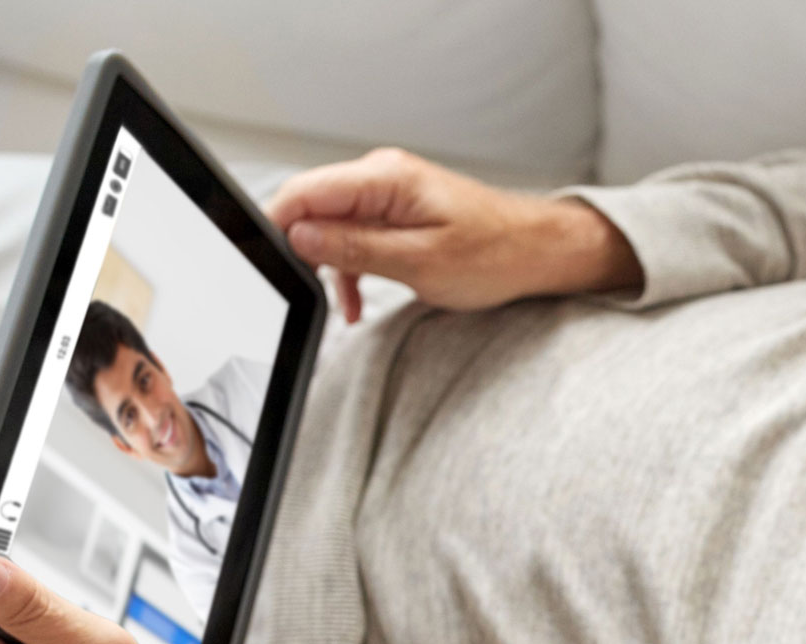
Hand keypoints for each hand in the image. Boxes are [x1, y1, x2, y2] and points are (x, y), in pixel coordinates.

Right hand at [265, 147, 640, 320]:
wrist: (539, 252)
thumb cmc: (496, 255)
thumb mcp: (419, 263)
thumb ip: (354, 248)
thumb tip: (301, 238)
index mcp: (385, 179)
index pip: (304, 191)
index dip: (276, 226)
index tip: (265, 263)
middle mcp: (382, 176)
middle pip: (312, 206)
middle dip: (301, 250)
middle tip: (301, 293)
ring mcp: (389, 193)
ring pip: (331, 224)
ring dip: (329, 266)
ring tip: (343, 306)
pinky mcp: (398, 211)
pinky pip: (355, 235)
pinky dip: (350, 268)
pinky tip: (356, 302)